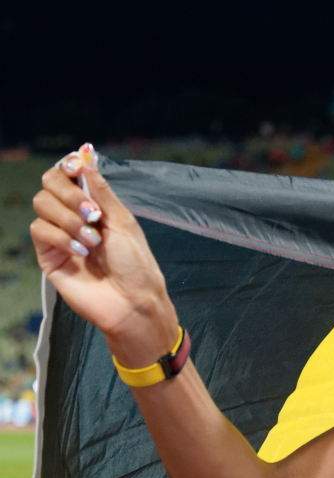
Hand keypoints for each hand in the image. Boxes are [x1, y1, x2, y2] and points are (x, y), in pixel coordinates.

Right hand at [29, 144, 174, 340]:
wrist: (132, 301)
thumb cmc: (136, 265)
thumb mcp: (123, 222)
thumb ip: (102, 192)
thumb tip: (86, 161)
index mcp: (95, 206)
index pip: (68, 175)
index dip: (68, 165)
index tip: (76, 165)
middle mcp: (74, 216)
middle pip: (49, 184)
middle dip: (69, 193)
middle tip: (92, 213)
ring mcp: (59, 235)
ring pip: (42, 205)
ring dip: (69, 219)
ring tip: (92, 241)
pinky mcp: (48, 255)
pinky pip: (39, 230)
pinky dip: (61, 237)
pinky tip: (81, 252)